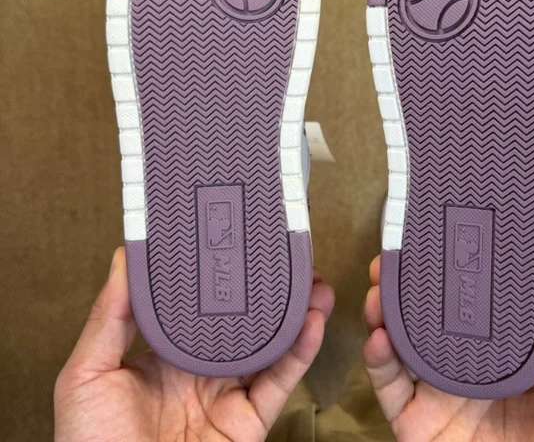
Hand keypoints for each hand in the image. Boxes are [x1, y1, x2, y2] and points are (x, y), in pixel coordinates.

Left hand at [55, 247, 333, 441]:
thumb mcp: (87, 376)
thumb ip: (108, 317)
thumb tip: (124, 257)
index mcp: (164, 354)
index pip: (198, 304)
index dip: (222, 276)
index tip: (236, 244)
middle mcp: (200, 369)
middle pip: (244, 321)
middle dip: (270, 291)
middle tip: (288, 258)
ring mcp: (228, 394)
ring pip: (271, 345)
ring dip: (296, 313)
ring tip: (313, 282)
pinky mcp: (250, 420)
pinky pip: (280, 381)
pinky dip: (301, 351)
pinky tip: (312, 322)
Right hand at [363, 255, 533, 441]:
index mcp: (496, 358)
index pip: (471, 308)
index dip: (456, 277)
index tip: (448, 246)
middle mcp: (459, 368)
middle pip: (424, 318)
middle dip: (407, 286)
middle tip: (398, 256)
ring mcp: (433, 392)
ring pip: (398, 342)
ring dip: (384, 311)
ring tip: (381, 288)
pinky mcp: (412, 420)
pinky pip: (388, 386)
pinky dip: (378, 360)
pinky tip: (380, 336)